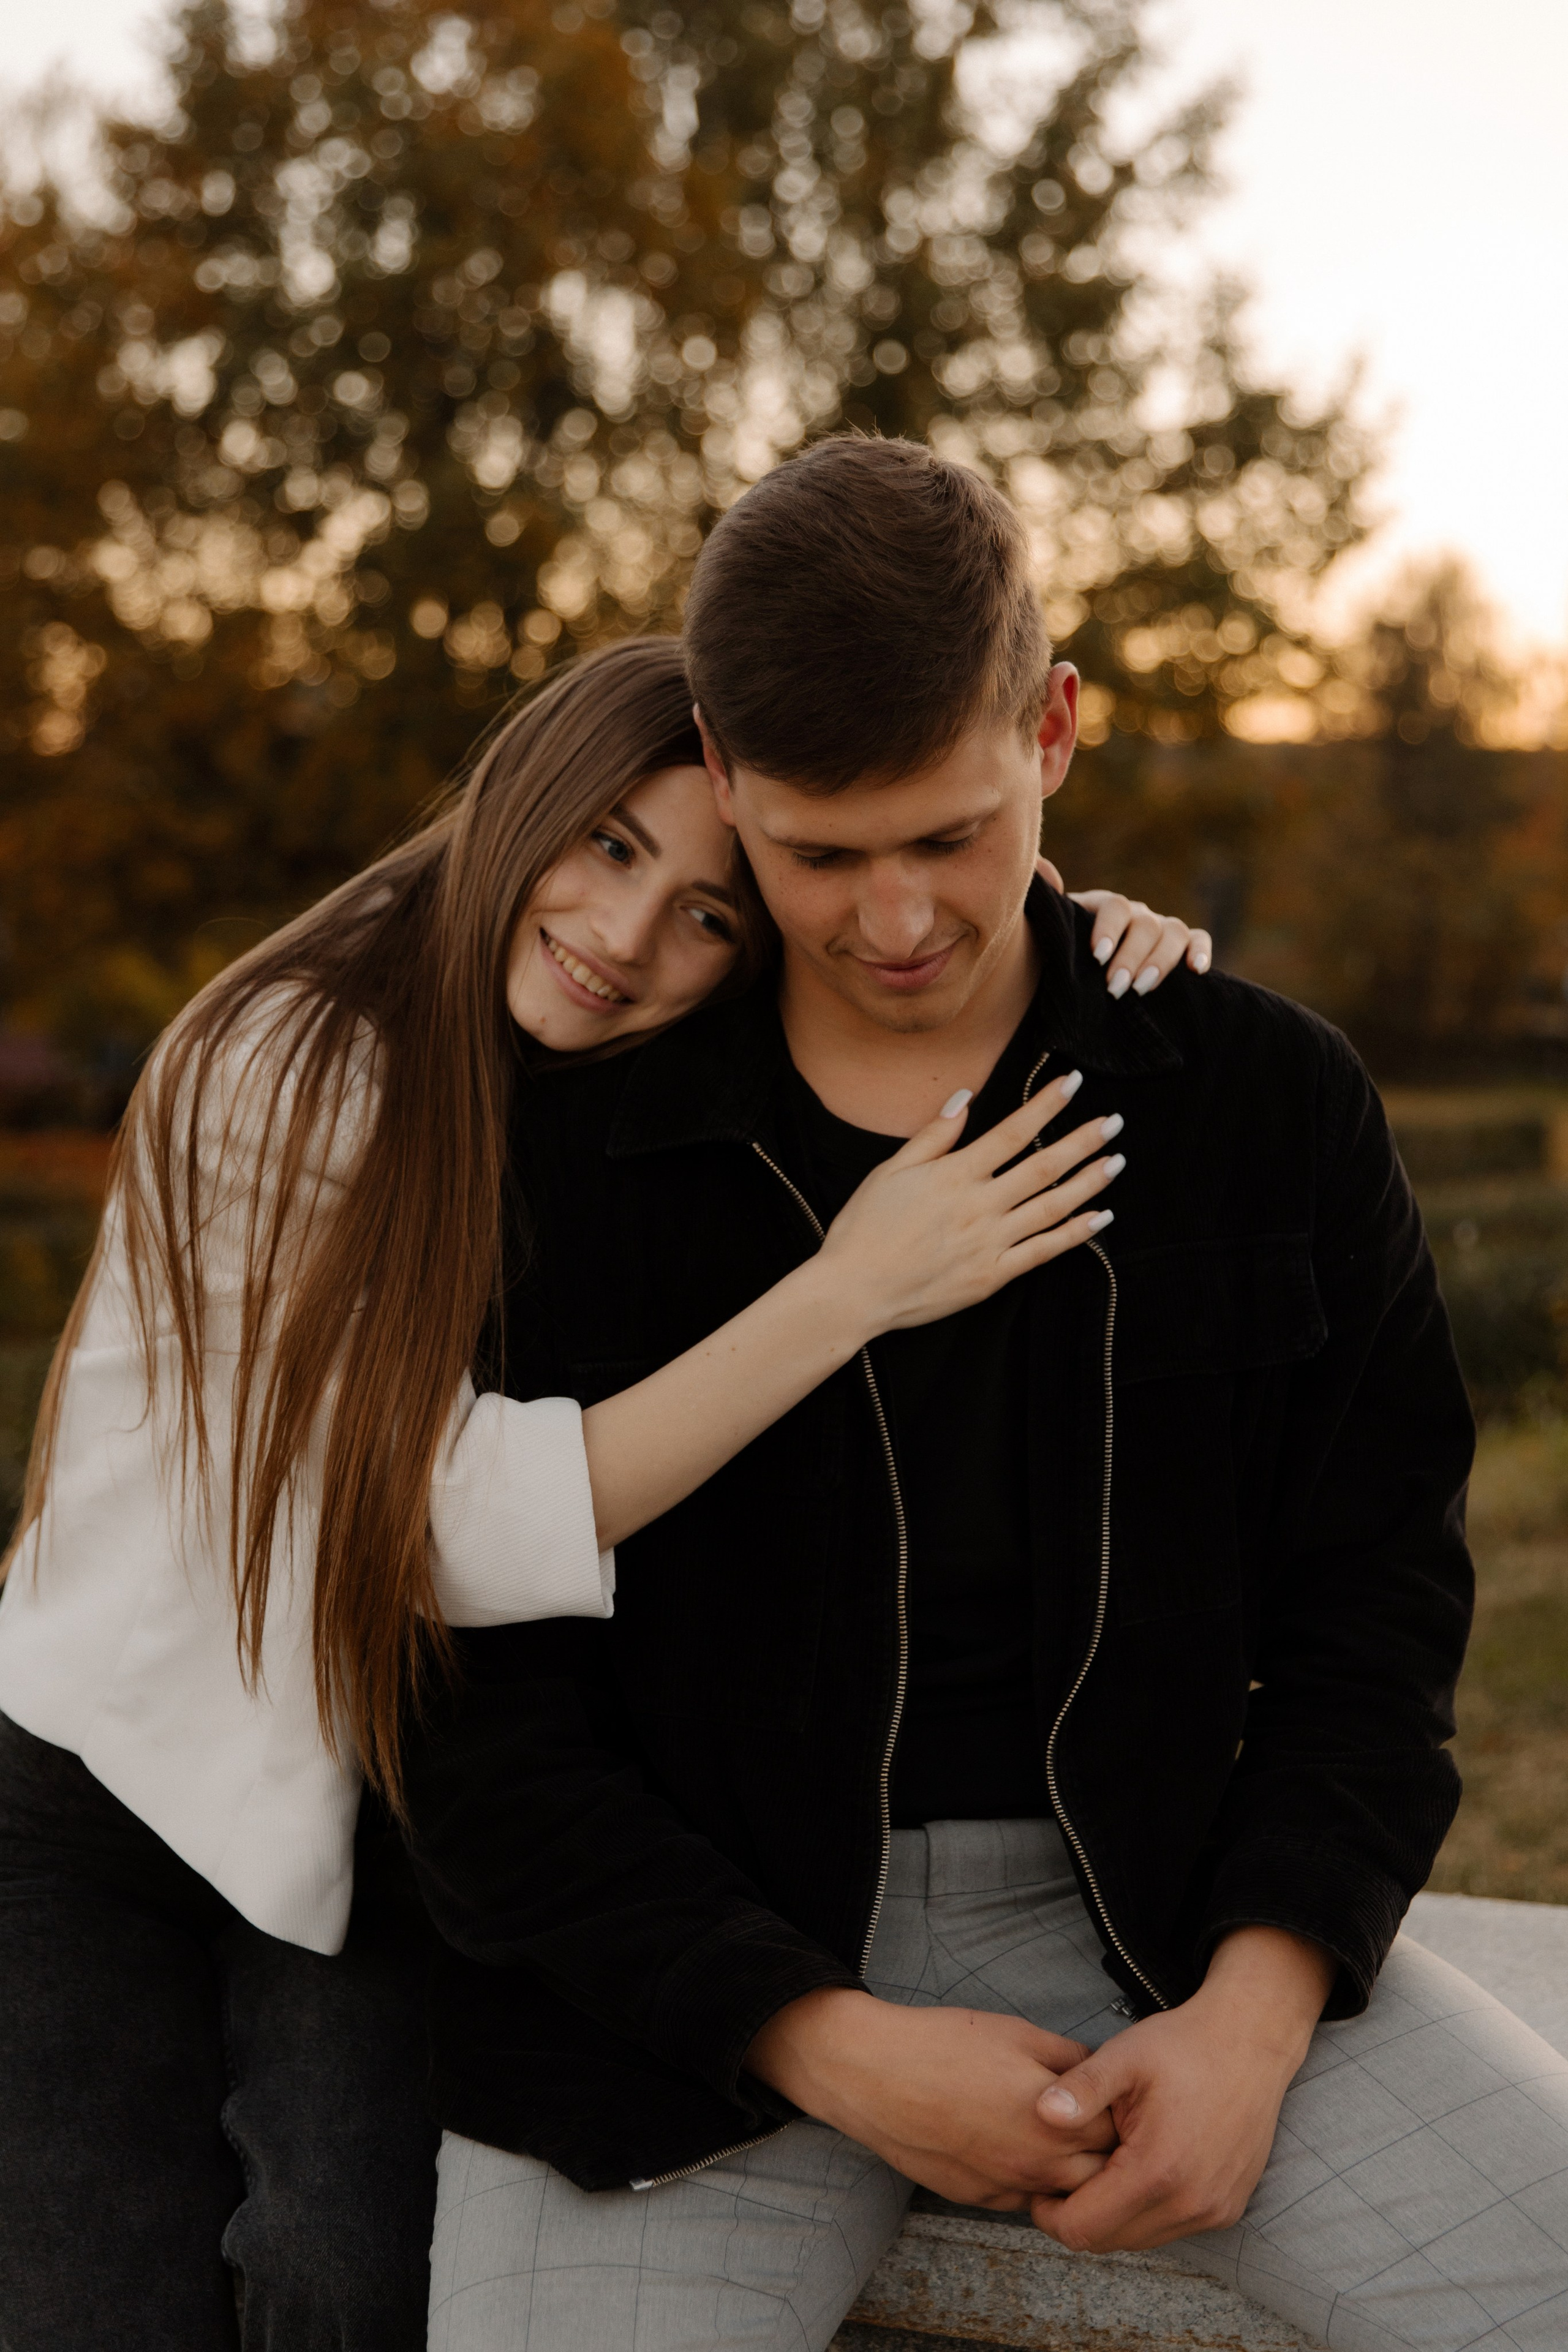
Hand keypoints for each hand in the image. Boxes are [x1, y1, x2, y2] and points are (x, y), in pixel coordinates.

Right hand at [746, 1989, 1115, 2208]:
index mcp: (1055, 2120)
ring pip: (1060, 2195)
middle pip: (1099, 2175)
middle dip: (1104, 2151)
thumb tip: (1099, 2072)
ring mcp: (1005, 2186)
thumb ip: (1068, 2059)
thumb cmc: (944, 2045)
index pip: (1117, 2133)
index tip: (1118, 2098)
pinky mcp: (975, 2197)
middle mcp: (1036, 2164)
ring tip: (1056, 2135)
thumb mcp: (1018, 2033)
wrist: (875, 2075)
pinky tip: (1012, 2145)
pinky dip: (1028, 2179)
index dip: (1121, 2113)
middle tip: (1093, 2120)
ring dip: (1068, 2172)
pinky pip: (1020, 2197)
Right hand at [816, 1068, 1124, 1338]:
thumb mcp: (890, 1171)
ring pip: (1051, 1207)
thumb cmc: (865, 1228)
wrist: (853, 1290)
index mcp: (954, 1174)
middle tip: (1114, 1122)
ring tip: (1117, 1161)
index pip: (1012, 1131)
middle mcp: (979, 1205)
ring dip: (1089, 1183)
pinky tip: (1100, 1217)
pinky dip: (1075, 1234)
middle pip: (1043, 1166)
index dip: (1046, 1105)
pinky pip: (1043, 1251)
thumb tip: (964, 1098)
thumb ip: (933, 1135)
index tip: (1073, 1082)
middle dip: (1083, 1141)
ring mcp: (990, 1242)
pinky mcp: (992, 1275)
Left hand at [1028, 1927, 1335, 2252]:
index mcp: (1157, 2171)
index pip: (1083, 2229)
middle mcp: (1190, 2203)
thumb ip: (1082, 2087)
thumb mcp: (1125, 2055)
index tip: (1039, 2186)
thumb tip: (1041, 2113)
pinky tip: (1134, 2170)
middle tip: (1063, 2175)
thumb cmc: (1183, 2045)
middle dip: (1077, 2216)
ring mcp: (1213, 2210)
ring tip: (1098, 2168)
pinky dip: (1144, 2212)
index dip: (1050, 2213)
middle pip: (1109, 2241)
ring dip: (1112, 2216)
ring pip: (1140, 2240)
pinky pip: (1170, 2229)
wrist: (1250, 2042)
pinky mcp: (1227, 2208)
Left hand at [1035, 857, 1211, 998]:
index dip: (1109, 929)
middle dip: (1131, 958)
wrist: (1086, 974)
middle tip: (1116, 987)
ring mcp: (1161, 928)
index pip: (1114, 907)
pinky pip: (1197, 939)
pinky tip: (1196, 971)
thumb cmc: (1068, 955)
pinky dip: (1200, 951)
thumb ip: (1051, 906)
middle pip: (1145, 924)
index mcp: (1105, 907)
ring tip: (1141, 989)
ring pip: (1173, 932)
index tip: (1097, 957)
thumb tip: (1043, 870)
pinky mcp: (1182, 946)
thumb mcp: (1056, 933)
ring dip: (1161, 961)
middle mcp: (1137, 914)